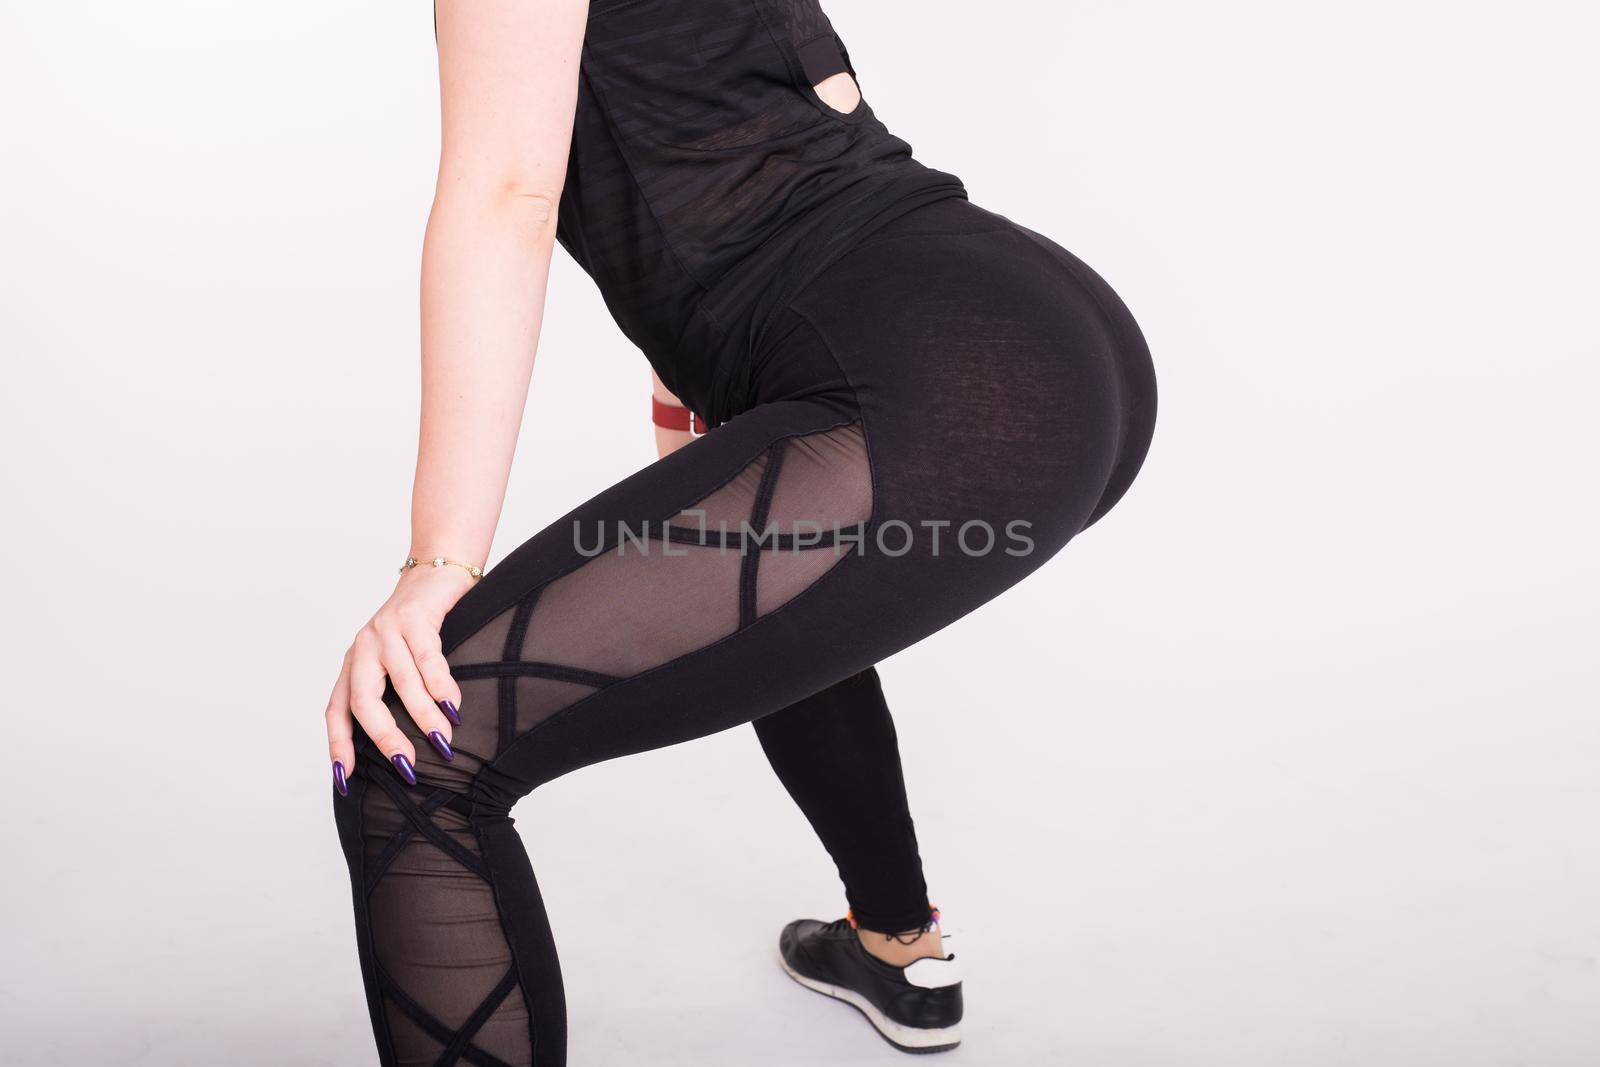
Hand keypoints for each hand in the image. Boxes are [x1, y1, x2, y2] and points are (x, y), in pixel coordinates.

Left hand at [326, 563, 473, 791]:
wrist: (436, 570)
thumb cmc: (421, 624)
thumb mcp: (398, 660)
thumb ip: (395, 693)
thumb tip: (409, 744)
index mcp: (354, 664)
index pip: (337, 710)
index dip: (338, 745)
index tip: (345, 778)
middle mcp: (363, 648)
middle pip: (363, 701)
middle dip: (385, 737)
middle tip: (407, 764)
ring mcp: (386, 631)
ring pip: (401, 682)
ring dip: (422, 714)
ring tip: (442, 739)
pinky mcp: (412, 616)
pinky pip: (427, 658)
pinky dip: (441, 685)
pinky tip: (453, 704)